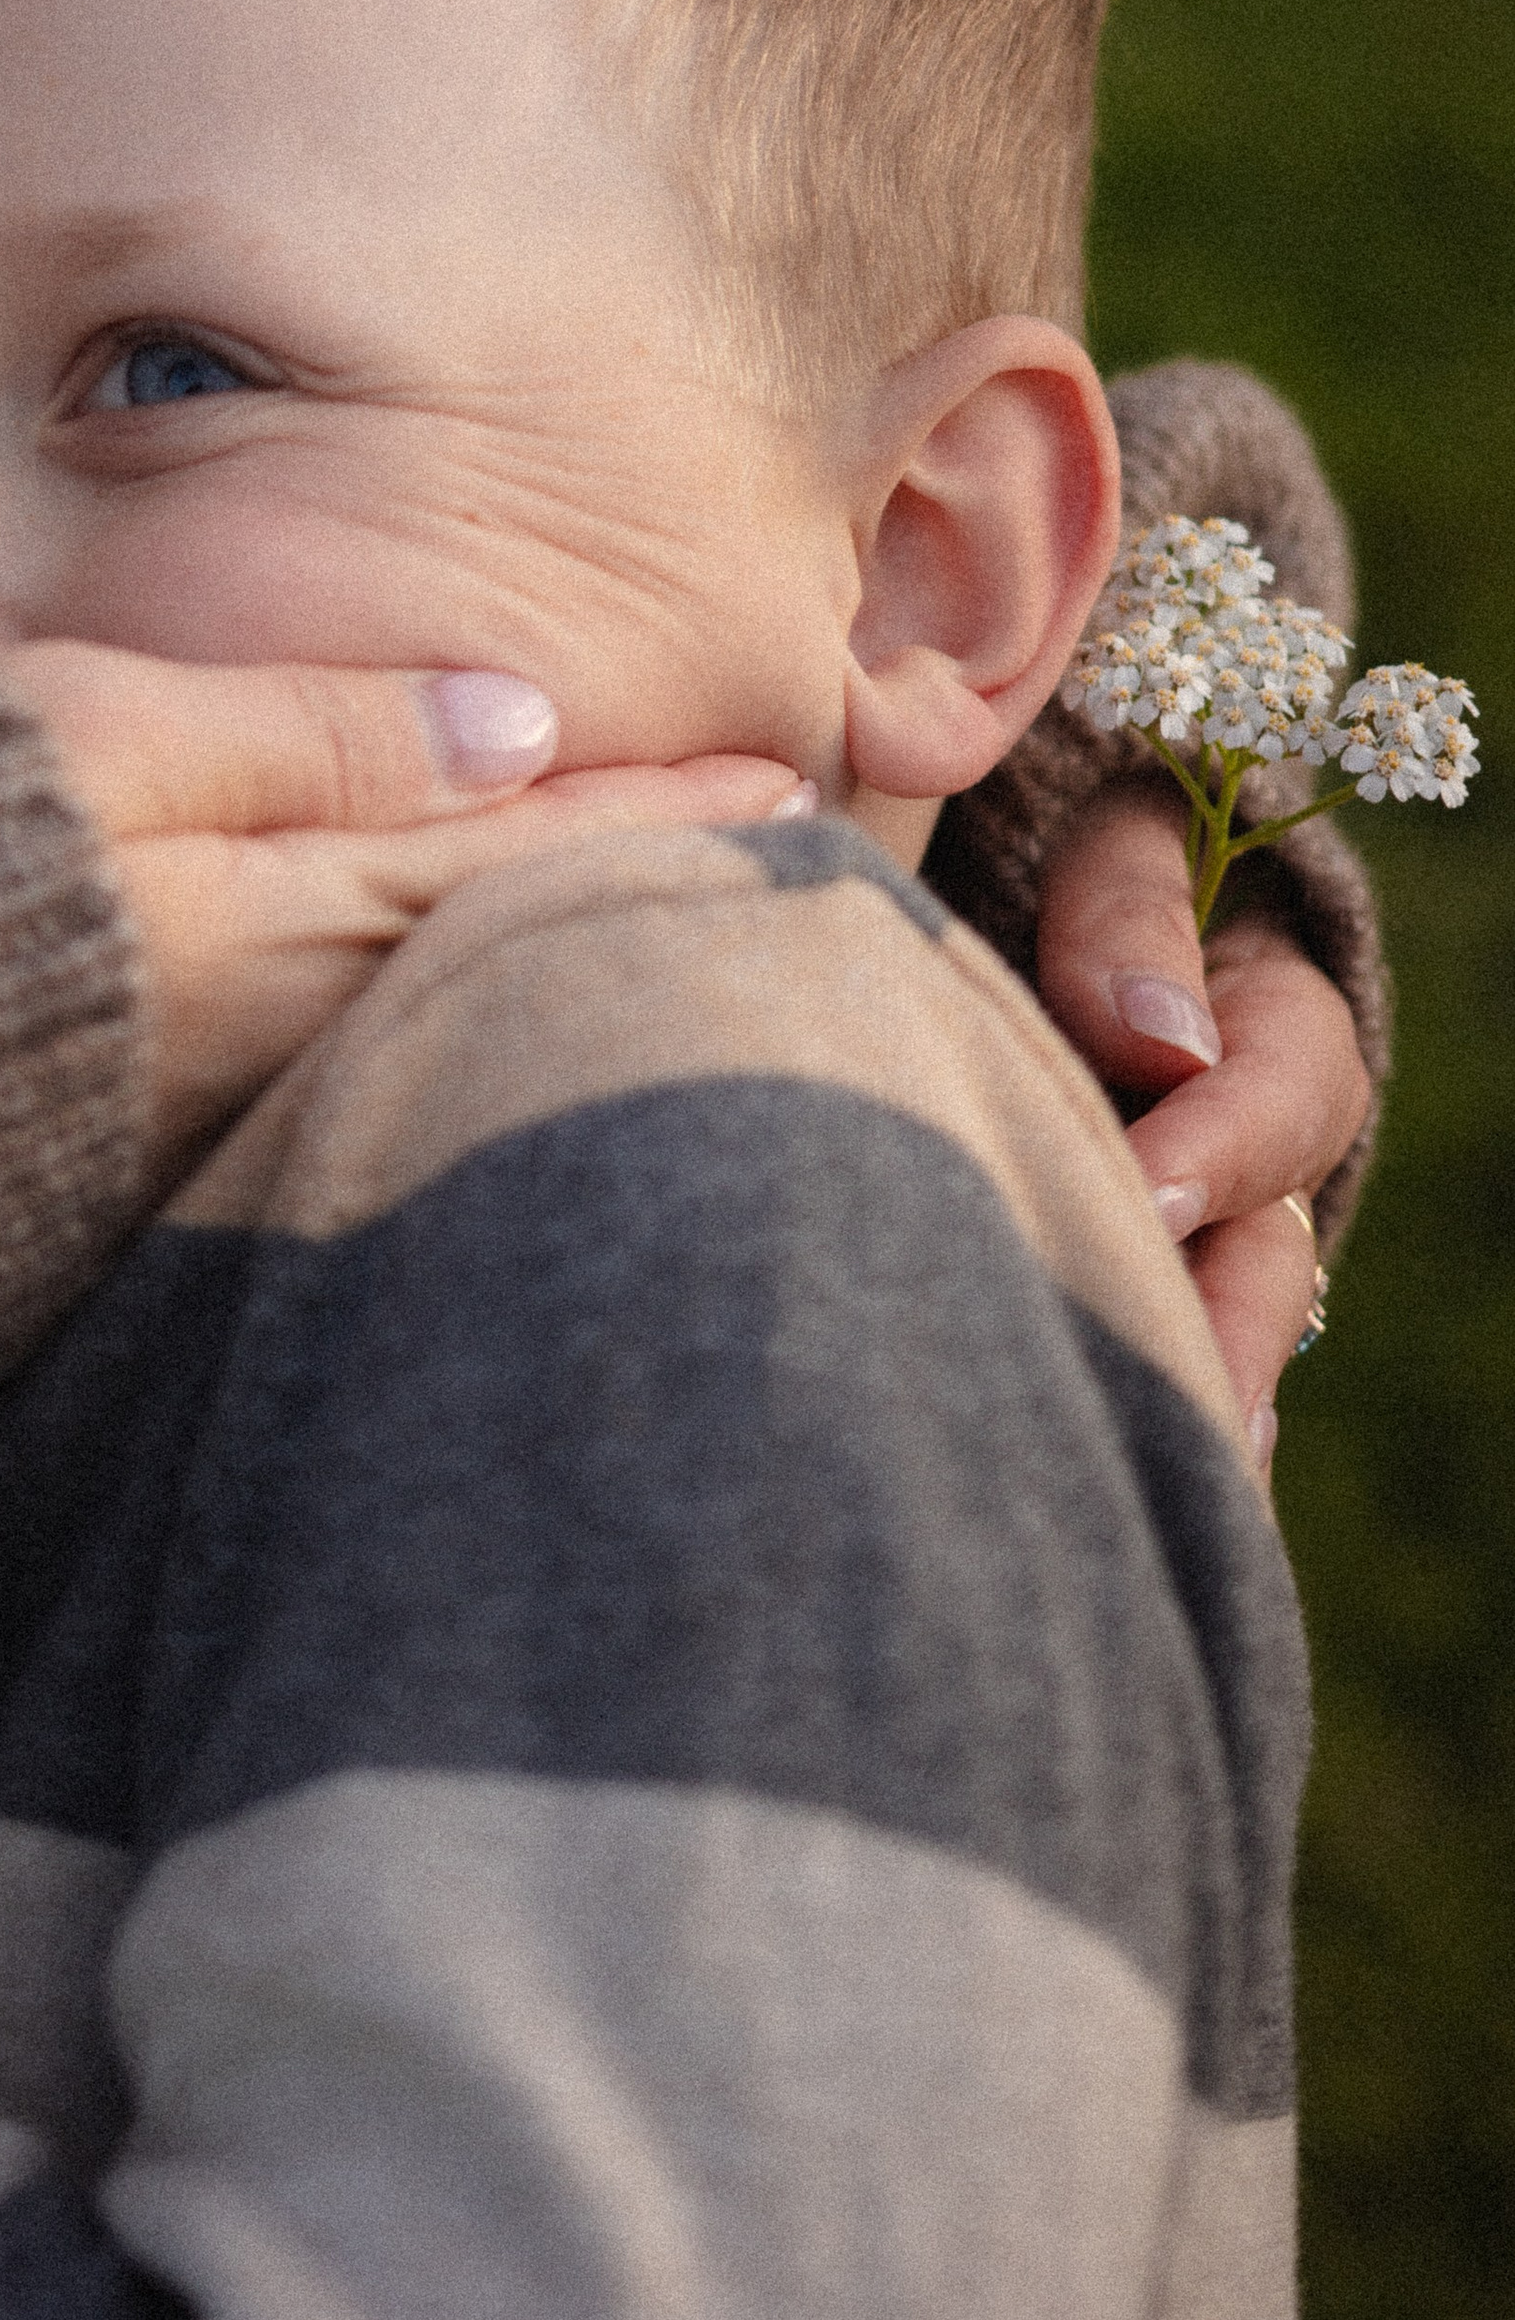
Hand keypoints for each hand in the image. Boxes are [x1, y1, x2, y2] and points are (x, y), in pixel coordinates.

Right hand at [0, 646, 805, 1167]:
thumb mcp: (89, 738)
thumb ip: (296, 731)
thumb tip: (511, 724)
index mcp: (277, 920)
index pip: (514, 849)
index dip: (652, 809)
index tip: (789, 786)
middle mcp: (266, 1038)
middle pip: (492, 953)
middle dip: (630, 903)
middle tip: (784, 866)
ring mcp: (193, 1119)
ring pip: (420, 1023)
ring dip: (539, 973)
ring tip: (643, 934)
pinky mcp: (111, 1160)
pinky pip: (325, 1082)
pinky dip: (417, 1032)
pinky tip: (436, 1020)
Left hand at [1034, 784, 1369, 1466]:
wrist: (1038, 887)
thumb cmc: (1077, 854)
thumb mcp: (1112, 835)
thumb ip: (1130, 912)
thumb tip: (1162, 1042)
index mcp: (1271, 1012)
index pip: (1280, 1084)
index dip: (1224, 1143)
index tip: (1149, 1194)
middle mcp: (1256, 1134)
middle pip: (1270, 1243)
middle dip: (1224, 1324)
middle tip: (1180, 1397)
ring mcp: (1206, 1213)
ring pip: (1225, 1316)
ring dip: (1195, 1392)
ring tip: (1170, 1481)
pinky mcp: (1135, 1258)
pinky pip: (1156, 1336)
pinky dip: (1142, 1403)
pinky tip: (1117, 1483)